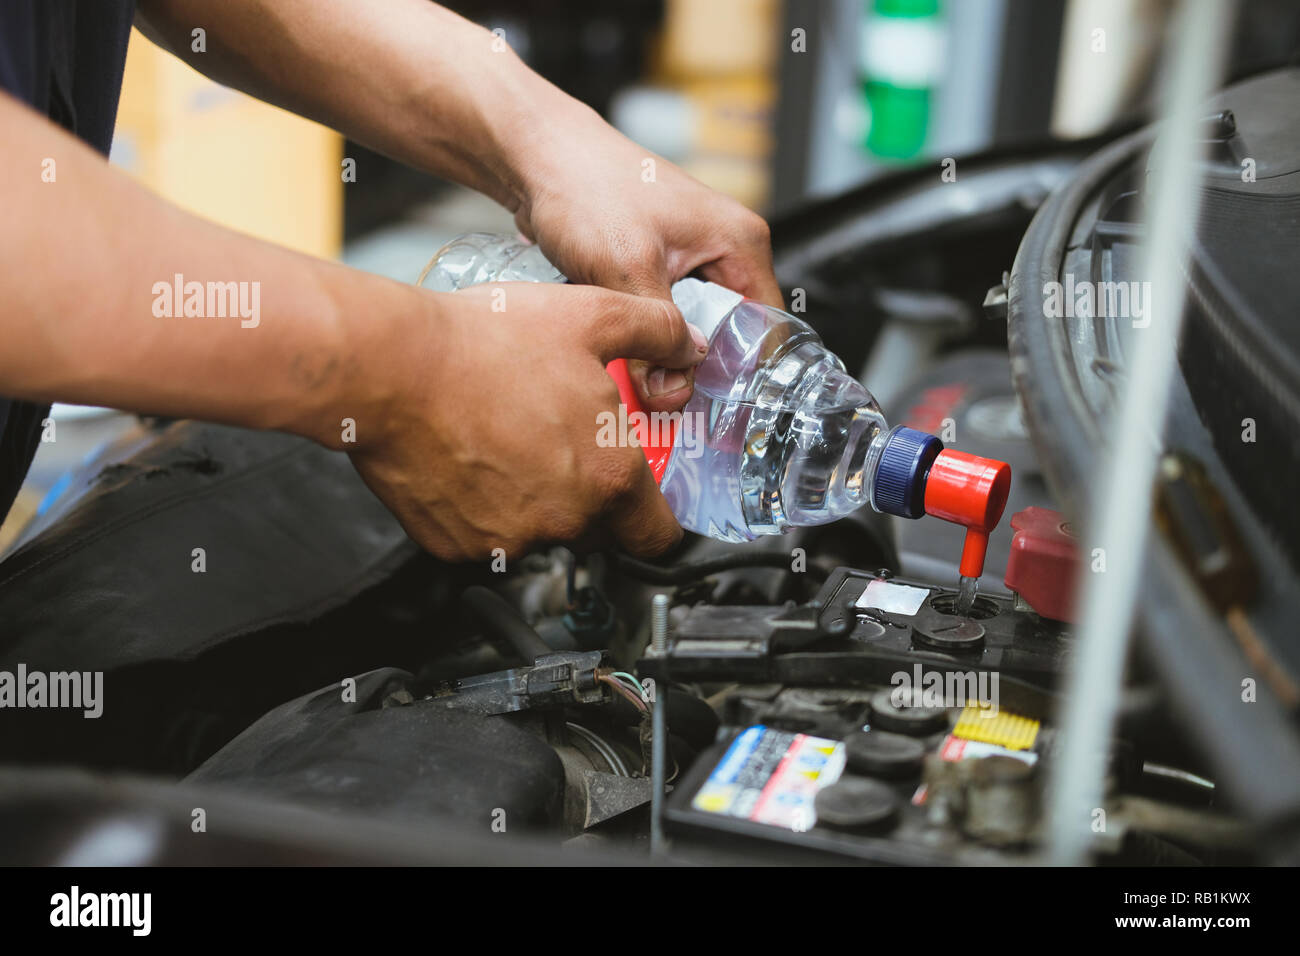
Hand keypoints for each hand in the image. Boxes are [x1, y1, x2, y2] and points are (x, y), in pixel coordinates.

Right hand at [345, 282, 706, 560]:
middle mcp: (566, 520)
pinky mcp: (457, 546)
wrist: (392, 366)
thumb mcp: (591, 315)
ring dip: (536, 500)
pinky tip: (471, 456)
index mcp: (610, 476)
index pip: (659, 536)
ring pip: (541, 533)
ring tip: (508, 438)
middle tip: (562, 441)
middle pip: (599, 532)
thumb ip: (655, 332)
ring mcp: (509, 540)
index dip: (657, 516)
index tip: (644, 498)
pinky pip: (486, 536)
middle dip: (592, 496)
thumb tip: (687, 345)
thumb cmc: (484, 342)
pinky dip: (484, 508)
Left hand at [505, 101, 782, 412]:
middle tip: (660, 400)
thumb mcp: (628, 269)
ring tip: (637, 381)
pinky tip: (620, 353)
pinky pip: (662, 314)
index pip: (766, 327)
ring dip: (664, 355)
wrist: (536, 155)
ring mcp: (690, 255)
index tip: (706, 406)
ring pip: (690, 327)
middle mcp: (723, 248)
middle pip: (727, 333)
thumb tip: (672, 390)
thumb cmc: (585, 188)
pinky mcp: (656, 263)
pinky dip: (643, 336)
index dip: (739, 372)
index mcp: (739, 243)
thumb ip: (658, 333)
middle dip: (693, 369)